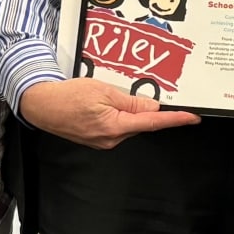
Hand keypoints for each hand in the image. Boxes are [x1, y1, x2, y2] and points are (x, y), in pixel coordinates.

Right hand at [20, 76, 202, 149]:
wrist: (41, 106)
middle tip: (143, 93)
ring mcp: (104, 142)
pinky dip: (120, 116)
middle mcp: (111, 139)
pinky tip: (107, 105)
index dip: (175, 120)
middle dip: (147, 110)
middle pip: (141, 124)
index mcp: (114, 126)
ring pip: (129, 125)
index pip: (152, 122)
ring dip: (130, 112)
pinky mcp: (98, 140)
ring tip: (110, 96)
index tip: (192, 118)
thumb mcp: (103, 90)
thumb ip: (131, 101)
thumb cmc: (68, 96)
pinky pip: (118, 127)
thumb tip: (153, 108)